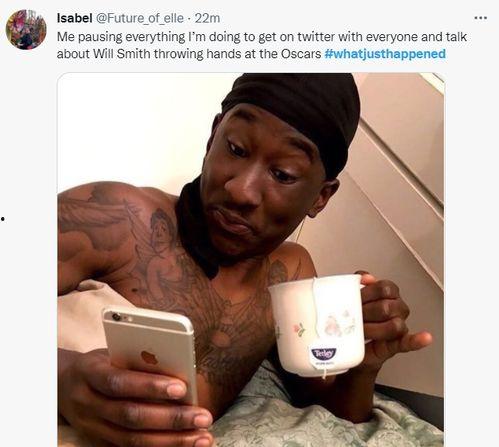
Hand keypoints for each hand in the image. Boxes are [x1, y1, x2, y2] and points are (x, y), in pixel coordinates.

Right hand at [58, 349, 213, 446]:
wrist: (61, 384)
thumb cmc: (101, 362)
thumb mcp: (112, 352)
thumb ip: (138, 361)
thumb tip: (180, 369)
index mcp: (89, 374)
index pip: (119, 382)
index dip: (149, 387)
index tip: (182, 388)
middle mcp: (88, 404)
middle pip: (130, 416)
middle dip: (171, 418)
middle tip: (203, 417)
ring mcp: (92, 428)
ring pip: (132, 440)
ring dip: (172, 440)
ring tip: (203, 436)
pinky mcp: (100, 442)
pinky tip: (185, 445)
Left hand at [354, 271, 432, 372]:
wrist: (346, 341)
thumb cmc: (351, 315)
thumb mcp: (350, 295)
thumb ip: (356, 282)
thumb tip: (366, 277)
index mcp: (387, 294)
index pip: (384, 288)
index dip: (368, 293)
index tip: (354, 298)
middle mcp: (396, 308)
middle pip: (386, 307)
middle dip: (366, 313)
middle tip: (352, 318)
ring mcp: (397, 325)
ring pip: (395, 325)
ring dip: (374, 329)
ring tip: (361, 331)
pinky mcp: (396, 344)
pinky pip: (409, 342)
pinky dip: (417, 340)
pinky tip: (424, 338)